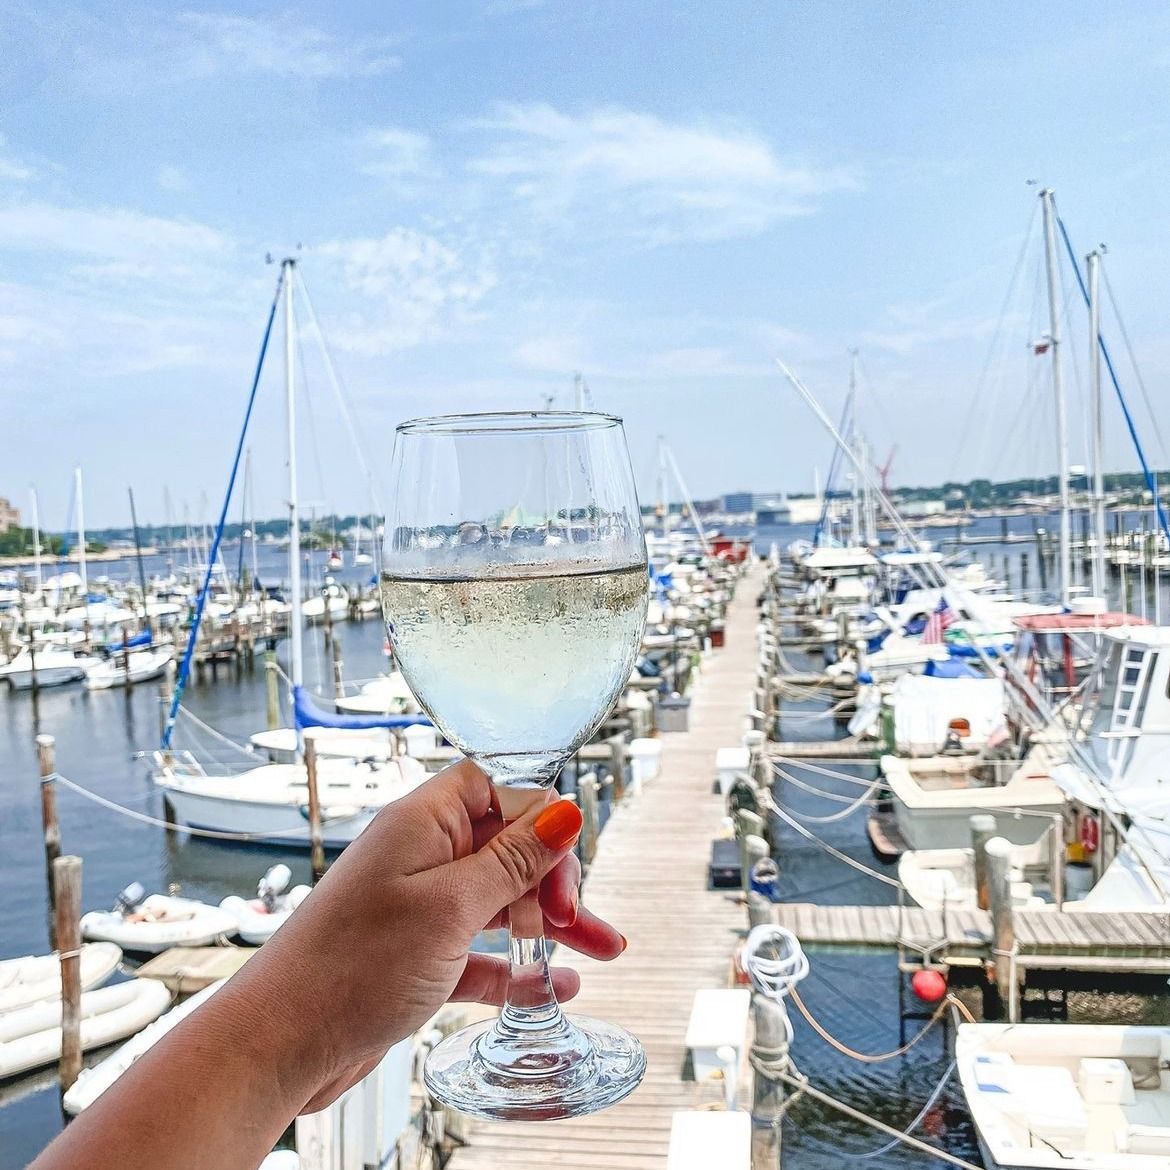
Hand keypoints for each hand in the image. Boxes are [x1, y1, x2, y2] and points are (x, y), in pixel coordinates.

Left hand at [216, 759, 624, 1113]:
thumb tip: (563, 812)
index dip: (538, 814)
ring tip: (599, 951)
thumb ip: (512, 861)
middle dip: (554, 877)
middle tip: (578, 918)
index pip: (495, 787)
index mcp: (422, 823)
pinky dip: (516, 967)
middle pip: (506, 845)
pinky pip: (480, 950)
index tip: (566, 855)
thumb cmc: (349, 968)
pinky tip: (552, 987)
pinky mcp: (416, 956)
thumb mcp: (449, 907)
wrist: (279, 1046)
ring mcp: (418, 908)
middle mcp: (420, 857)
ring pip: (500, 900)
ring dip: (548, 924)